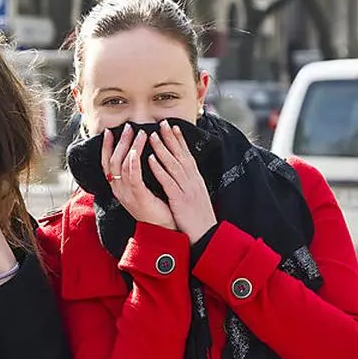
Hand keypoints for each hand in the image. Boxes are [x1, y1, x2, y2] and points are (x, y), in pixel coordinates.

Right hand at [103, 126, 175, 229]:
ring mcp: (127, 194)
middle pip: (113, 161)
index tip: (109, 132)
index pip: (107, 163)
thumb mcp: (141, 188)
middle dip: (120, 142)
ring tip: (140, 134)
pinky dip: (133, 162)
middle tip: (128, 127)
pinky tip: (136, 152)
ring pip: (123, 165)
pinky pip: (132, 177)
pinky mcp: (138, 197)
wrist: (163, 229)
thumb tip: (135, 154)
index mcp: (118, 187)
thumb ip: (135, 174)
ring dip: (131, 147)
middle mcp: (119, 190)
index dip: (107, 147)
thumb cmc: (156, 207)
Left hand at [147, 120, 216, 242]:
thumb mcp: (197, 197)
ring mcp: (187, 189)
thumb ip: (190, 184)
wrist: (207, 236)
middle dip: (171, 138)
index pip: (187, 155)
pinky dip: (159, 169)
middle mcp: (193, 181)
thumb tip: (185, 173)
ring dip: (162, 149)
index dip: (180, 140)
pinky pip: (168, 182)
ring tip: (152, 135)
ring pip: (173, 165)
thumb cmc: (200, 219)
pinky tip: (150, 159)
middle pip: (181, 155)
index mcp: (196, 180)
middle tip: (162, 122)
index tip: (173, 126)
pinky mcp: (180, 200)